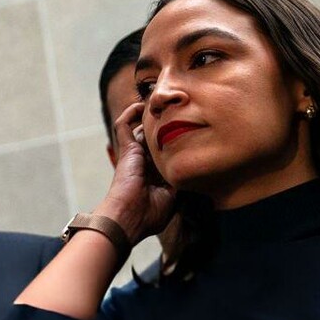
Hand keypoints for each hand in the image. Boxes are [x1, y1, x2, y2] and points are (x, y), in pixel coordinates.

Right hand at [97, 100, 177, 244]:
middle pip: (153, 137)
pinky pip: (123, 125)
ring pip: (139, 128)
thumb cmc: (149, 214)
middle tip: (179, 110)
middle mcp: (144, 162)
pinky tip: (141, 105)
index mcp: (155, 174)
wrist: (128, 218)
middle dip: (164, 124)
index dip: (175, 141)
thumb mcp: (175, 198)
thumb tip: (196, 170)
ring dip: (149, 115)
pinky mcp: (126, 149)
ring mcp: (134, 155)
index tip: (190, 129)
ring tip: (161, 102)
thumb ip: (183, 182)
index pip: (165, 152)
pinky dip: (130, 113)